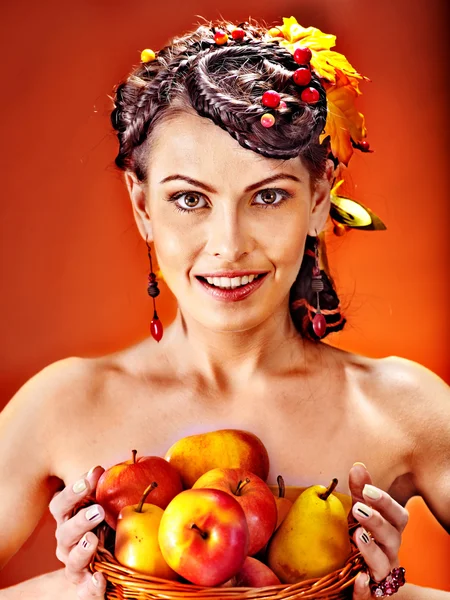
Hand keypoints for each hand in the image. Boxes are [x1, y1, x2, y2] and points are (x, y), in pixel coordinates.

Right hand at [49, 466, 106, 597]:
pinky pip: (86, 590)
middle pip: (65, 532)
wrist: (105, 569)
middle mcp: (67, 544)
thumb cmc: (105, 528)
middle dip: (80, 521)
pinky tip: (100, 578)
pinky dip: (92, 585)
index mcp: (68, 521)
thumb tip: (102, 469)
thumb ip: (104, 491)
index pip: (61, 504)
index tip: (94, 475)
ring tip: (93, 540)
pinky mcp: (85, 589)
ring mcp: (75, 567)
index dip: (74, 490)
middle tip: (99, 511)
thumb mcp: (106, 508)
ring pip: (72, 561)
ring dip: (83, 550)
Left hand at [348, 463, 408, 598]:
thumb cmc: (364, 537)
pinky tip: (358, 579)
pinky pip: (370, 594)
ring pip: (384, 565)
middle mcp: (390, 552)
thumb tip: (358, 466)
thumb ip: (360, 492)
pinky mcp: (369, 593)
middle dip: (377, 522)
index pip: (398, 515)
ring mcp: (381, 573)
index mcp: (391, 530)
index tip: (368, 490)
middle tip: (357, 510)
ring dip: (371, 551)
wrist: (360, 576)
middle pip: (392, 537)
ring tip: (356, 536)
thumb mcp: (360, 512)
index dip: (385, 502)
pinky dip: (365, 588)